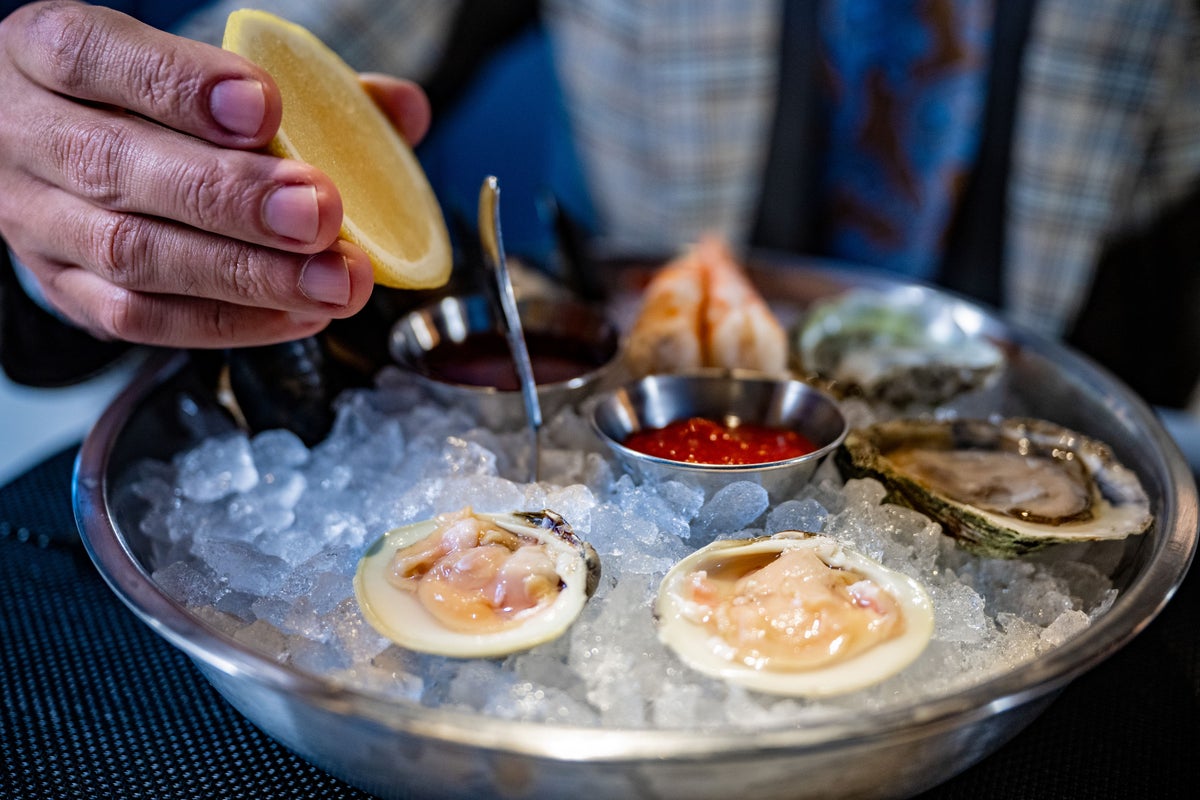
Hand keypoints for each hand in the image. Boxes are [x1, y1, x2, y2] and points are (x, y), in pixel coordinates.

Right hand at [0, 1, 430, 347]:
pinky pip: (142, 320)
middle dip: (232, 198)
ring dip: (247, 274)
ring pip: (132, 255)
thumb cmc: (146, 105)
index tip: (265, 110)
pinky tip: (300, 313)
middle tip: (321, 215)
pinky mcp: (66, 291)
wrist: (54, 154)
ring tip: (335, 281)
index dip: (180, 87)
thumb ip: (305, 86)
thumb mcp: (201, 71)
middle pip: (118, 168)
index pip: (96, 58)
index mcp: (49, 53)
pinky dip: (231, 321)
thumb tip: (402, 109)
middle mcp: (27, 137)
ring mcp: (38, 223)